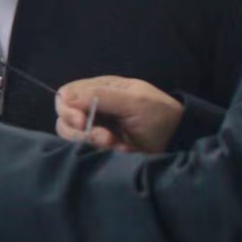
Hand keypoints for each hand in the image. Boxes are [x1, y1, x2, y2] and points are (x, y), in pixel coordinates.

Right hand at [55, 76, 181, 153]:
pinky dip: (100, 153)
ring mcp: (96, 129)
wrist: (178, 140)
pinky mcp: (101, 147)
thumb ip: (99, 96)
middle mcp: (93, 108)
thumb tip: (64, 96)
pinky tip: (120, 151)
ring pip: (72, 137)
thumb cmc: (159, 114)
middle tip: (104, 138)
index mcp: (100, 89)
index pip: (66, 95)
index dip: (67, 109)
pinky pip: (86, 151)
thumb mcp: (133, 101)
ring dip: (90, 143)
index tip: (81, 121)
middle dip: (80, 131)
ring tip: (113, 144)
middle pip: (64, 119)